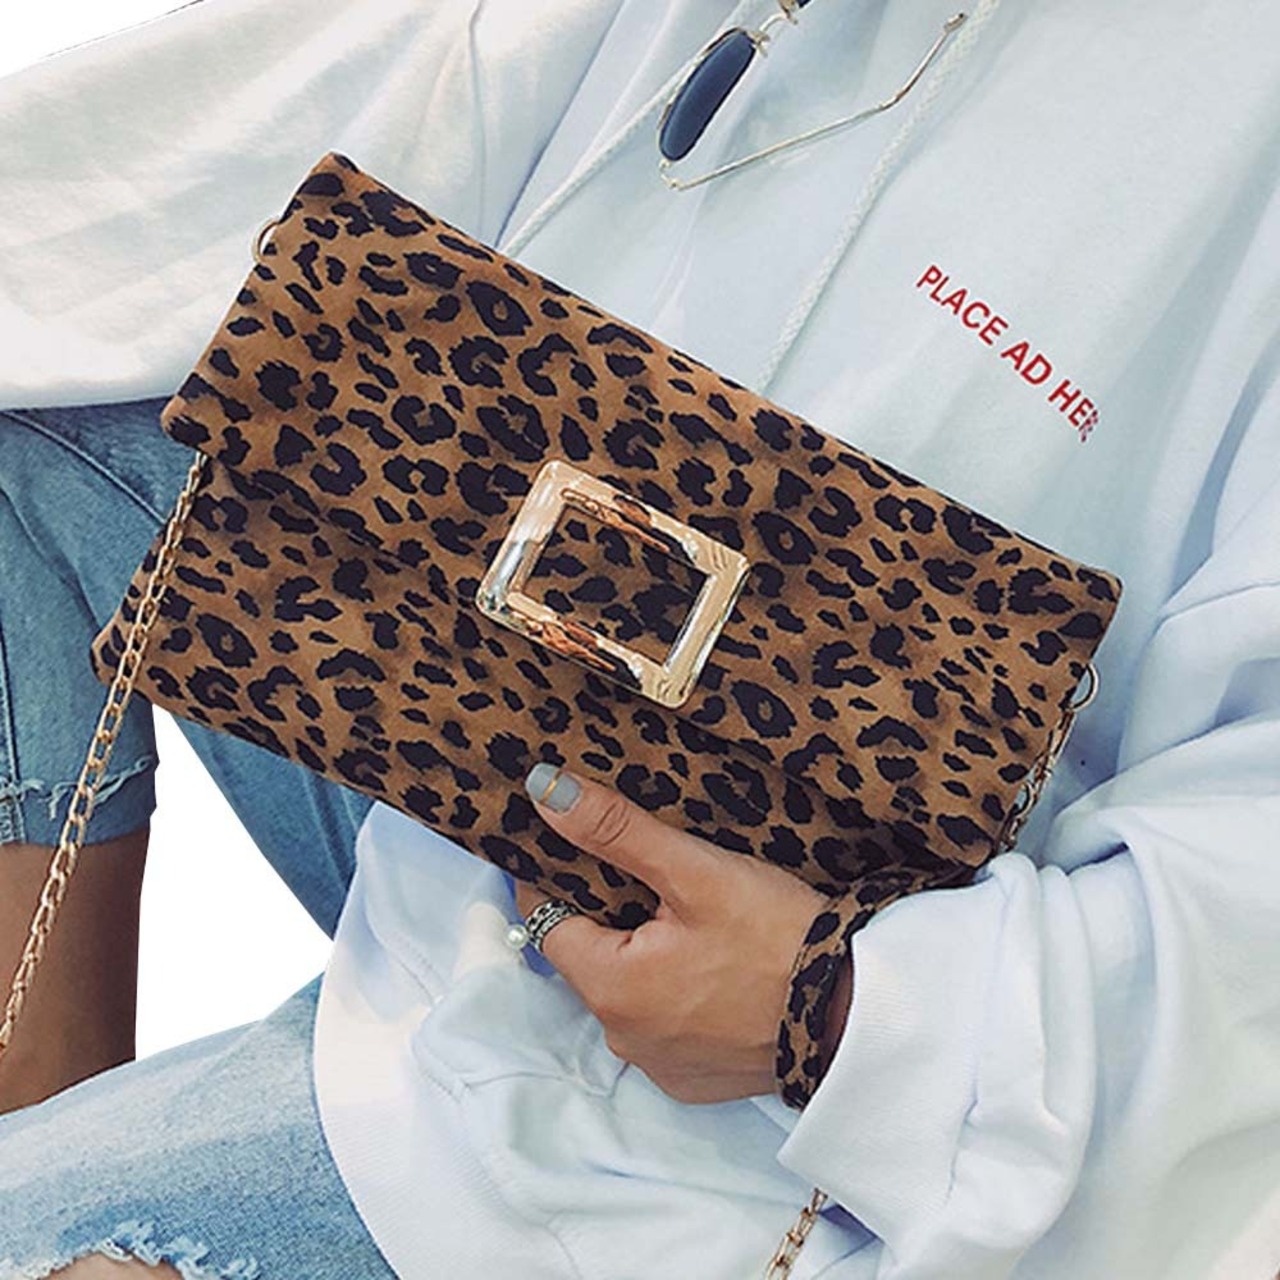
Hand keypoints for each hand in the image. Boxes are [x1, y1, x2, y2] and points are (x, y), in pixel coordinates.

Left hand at [512, 763, 852, 1104]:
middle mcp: (623, 1038)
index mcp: (610, 988)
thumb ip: (616, 831)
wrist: (856, 1016)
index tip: (576, 844)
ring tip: (687, 915)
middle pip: (590, 955)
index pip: (548, 921)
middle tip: (649, 871)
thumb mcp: (695, 872)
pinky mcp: (695, 1077)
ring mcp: (660, 1065)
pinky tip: (713, 964)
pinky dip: (676, 992)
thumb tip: (546, 791)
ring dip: (644, 954)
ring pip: (628, 989)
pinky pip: (663, 1022)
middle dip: (608, 913)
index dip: (557, 876)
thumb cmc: (778, 941)